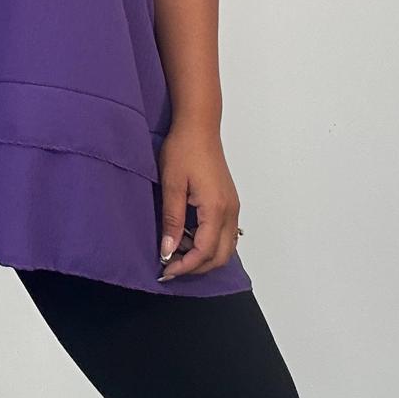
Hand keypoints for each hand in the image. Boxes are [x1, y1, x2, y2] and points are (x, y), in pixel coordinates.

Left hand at [156, 121, 240, 279]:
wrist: (199, 127)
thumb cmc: (183, 150)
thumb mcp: (171, 185)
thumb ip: (172, 221)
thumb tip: (168, 250)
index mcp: (216, 208)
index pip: (205, 251)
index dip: (185, 266)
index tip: (165, 270)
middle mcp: (230, 211)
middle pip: (220, 256)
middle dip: (196, 267)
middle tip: (170, 266)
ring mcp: (232, 207)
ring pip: (225, 247)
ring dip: (203, 256)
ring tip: (177, 249)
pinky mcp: (229, 202)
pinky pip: (225, 234)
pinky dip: (209, 244)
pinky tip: (189, 236)